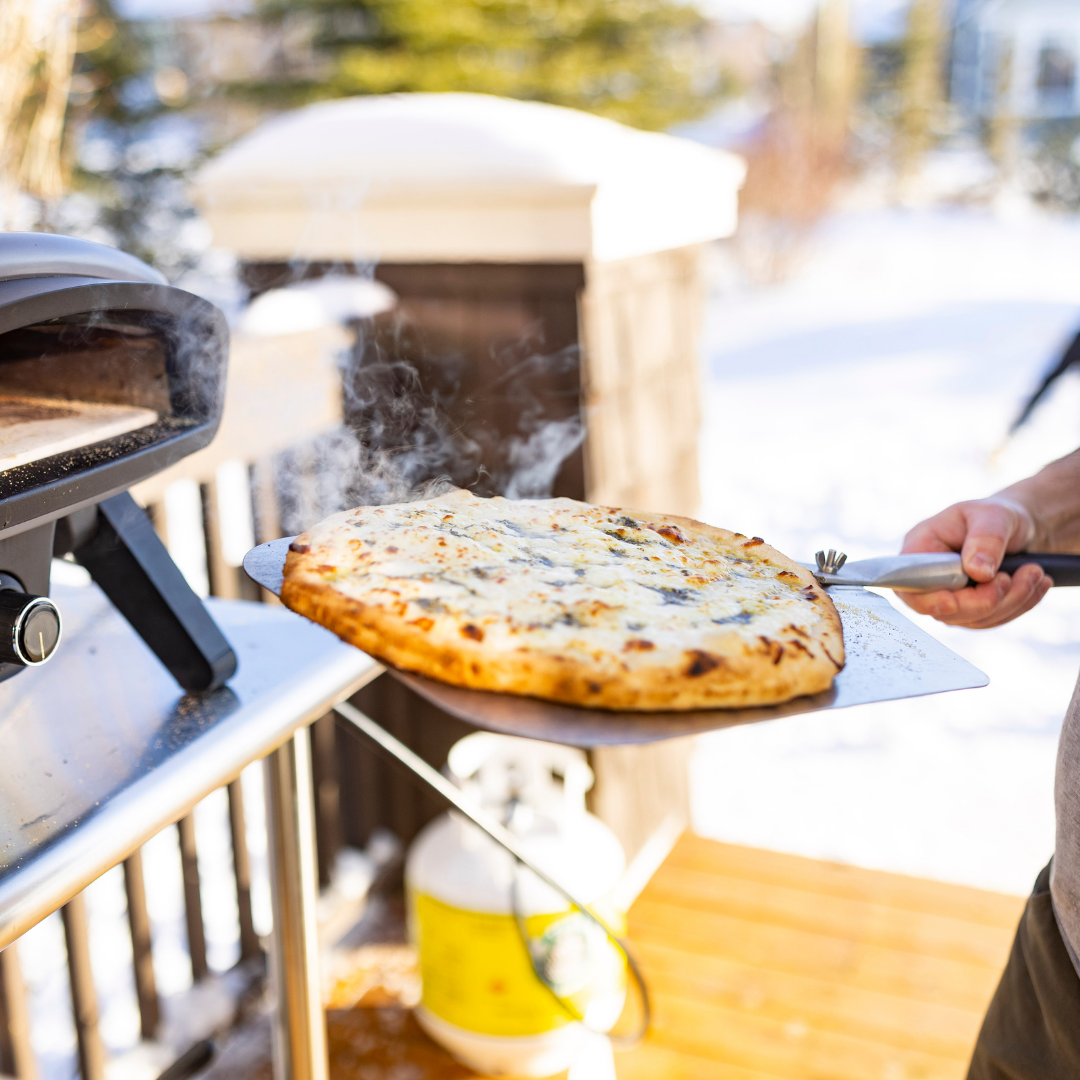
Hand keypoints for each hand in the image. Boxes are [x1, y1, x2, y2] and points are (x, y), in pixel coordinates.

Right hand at [899, 497, 1051, 627]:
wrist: (1016, 527)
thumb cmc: (996, 515)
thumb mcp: (993, 515)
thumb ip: (984, 539)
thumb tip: (977, 572)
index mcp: (920, 549)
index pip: (910, 586)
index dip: (930, 600)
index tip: (955, 600)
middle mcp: (927, 577)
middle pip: (946, 609)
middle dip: (988, 599)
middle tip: (1019, 575)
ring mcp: (948, 596)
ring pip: (974, 619)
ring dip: (1012, 601)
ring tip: (1036, 573)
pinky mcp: (970, 609)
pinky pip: (992, 620)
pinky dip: (1020, 605)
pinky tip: (1036, 584)